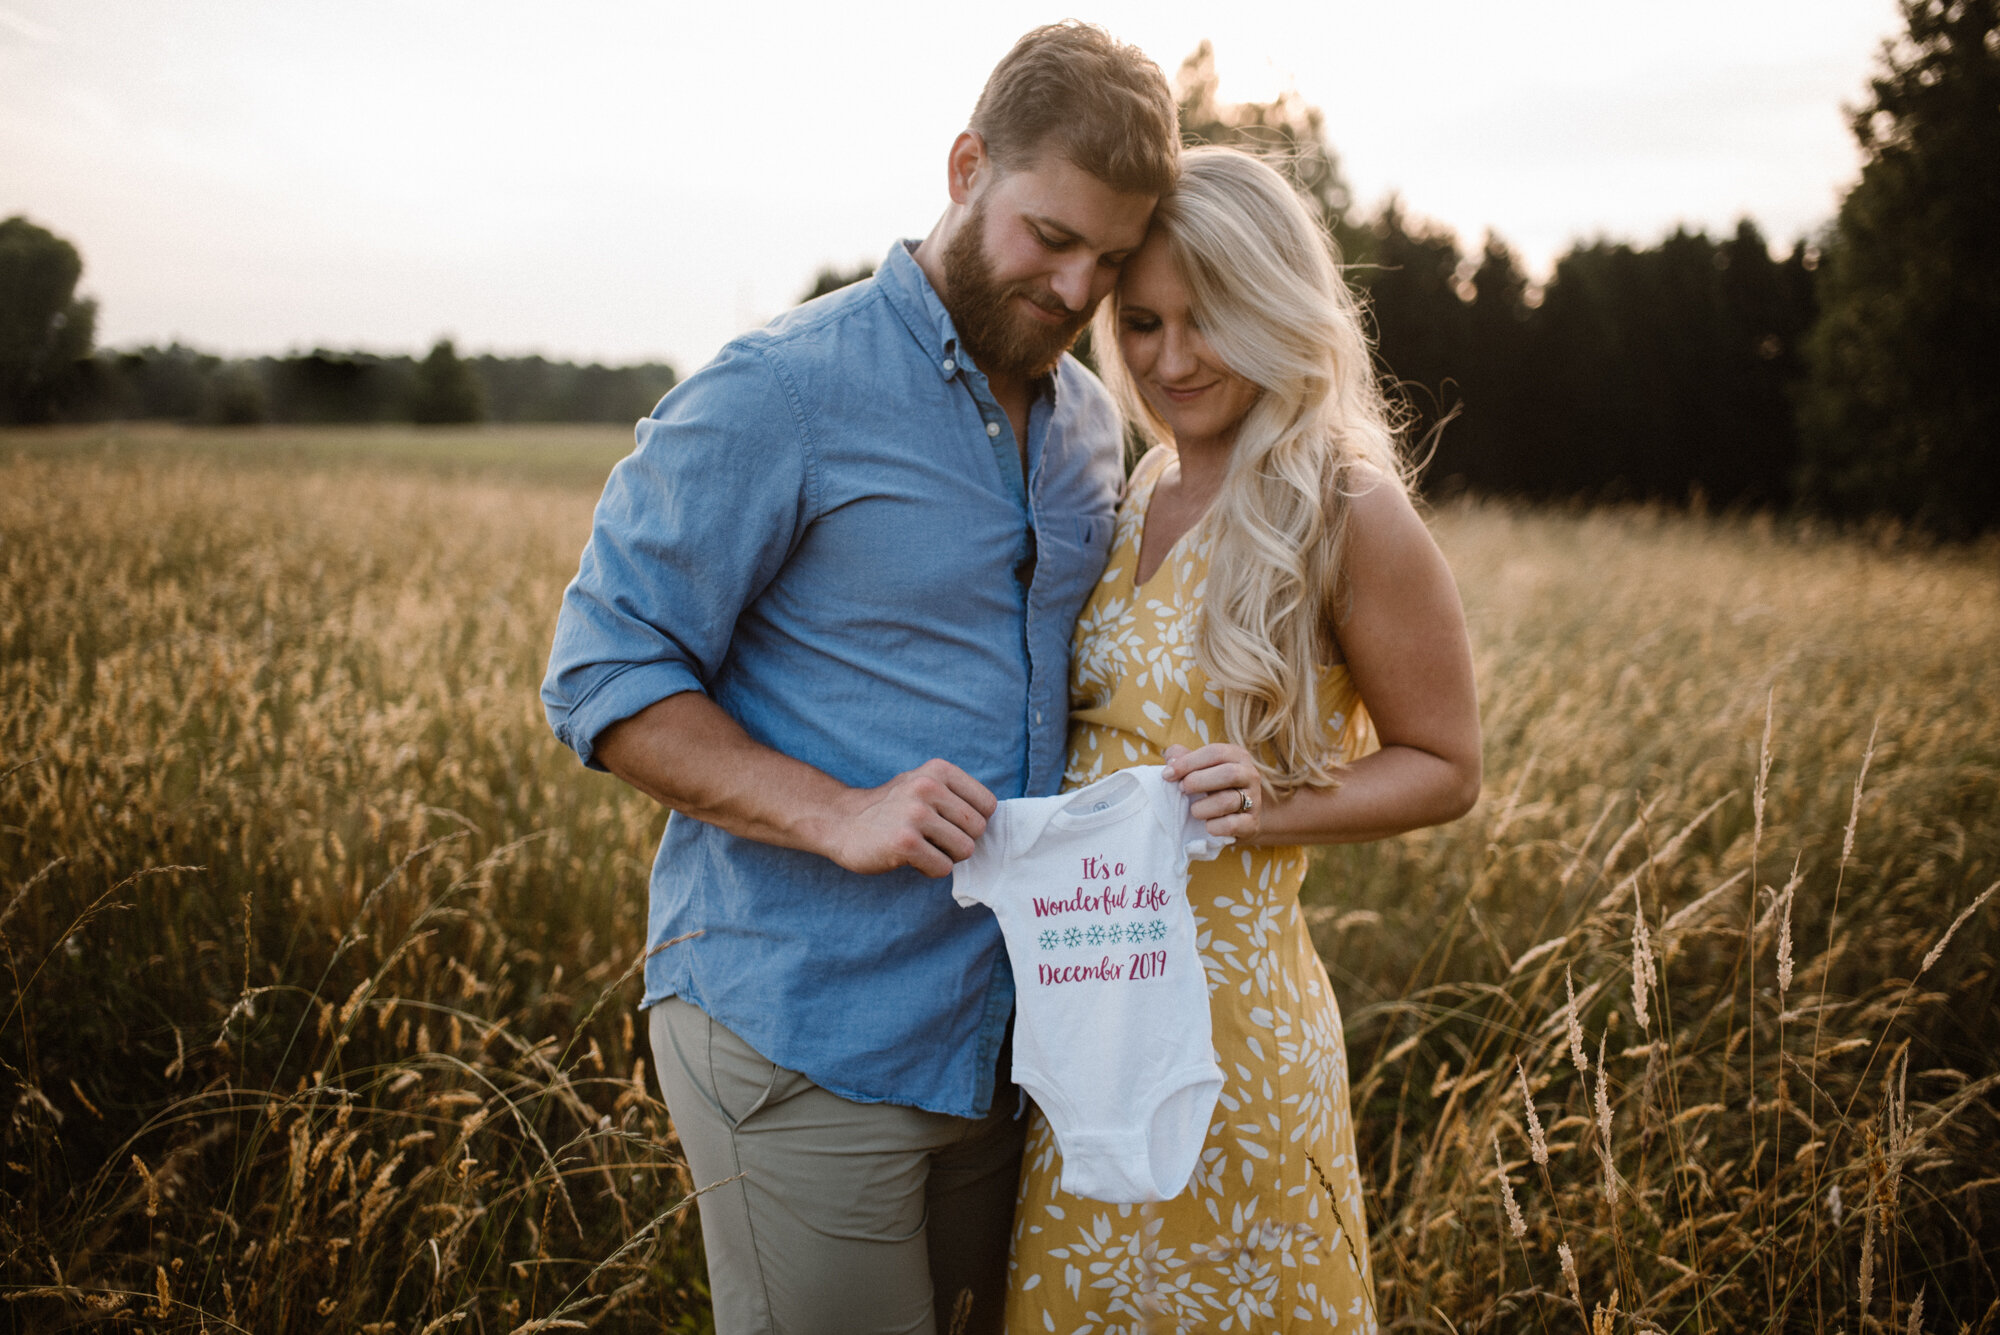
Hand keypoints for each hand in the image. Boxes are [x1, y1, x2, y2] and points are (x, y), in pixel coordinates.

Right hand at [825, 758, 997, 877]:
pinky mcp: (905, 842)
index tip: (950, 824)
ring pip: (964, 850)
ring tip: (922, 847)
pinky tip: (910, 858)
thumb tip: (993, 820)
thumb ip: (957, 794)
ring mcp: (916, 814)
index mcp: (939, 770)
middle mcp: (928, 787)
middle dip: (960, 841)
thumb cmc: (891, 808)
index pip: (988, 805)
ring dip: (945, 856)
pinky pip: (943, 868)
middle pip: (978, 830)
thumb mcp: (924, 783)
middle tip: (933, 839)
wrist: (841, 822)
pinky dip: (930, 869)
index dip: (973, 822)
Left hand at [1162, 743, 1263, 839]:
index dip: (1189, 762)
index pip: (1215, 752)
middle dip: (1198, 782)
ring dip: (1202, 807)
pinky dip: (1214, 826)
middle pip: (1228, 774)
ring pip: (1228, 801)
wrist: (1239, 817)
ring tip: (1194, 810)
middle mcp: (1250, 775)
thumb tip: (1171, 760)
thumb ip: (1183, 758)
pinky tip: (1207, 825)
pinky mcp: (1252, 824)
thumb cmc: (1213, 787)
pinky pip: (1232, 825)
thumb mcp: (1200, 768)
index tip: (1168, 775)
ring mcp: (1254, 800)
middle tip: (1182, 790)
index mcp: (1237, 756)